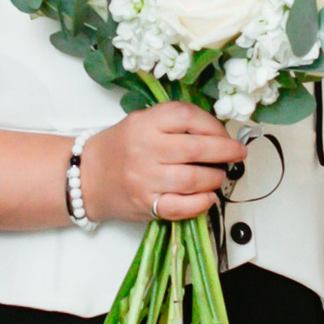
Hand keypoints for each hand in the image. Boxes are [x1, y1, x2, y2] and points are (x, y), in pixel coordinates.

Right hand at [78, 101, 245, 224]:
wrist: (86, 177)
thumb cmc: (120, 148)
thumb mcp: (141, 122)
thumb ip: (174, 123)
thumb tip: (218, 132)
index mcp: (144, 123)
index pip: (187, 117)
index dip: (214, 125)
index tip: (225, 133)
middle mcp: (144, 149)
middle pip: (197, 149)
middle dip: (226, 152)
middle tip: (237, 153)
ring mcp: (145, 179)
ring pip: (194, 179)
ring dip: (215, 178)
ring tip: (219, 176)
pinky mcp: (146, 204)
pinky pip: (182, 207)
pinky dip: (201, 203)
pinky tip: (208, 197)